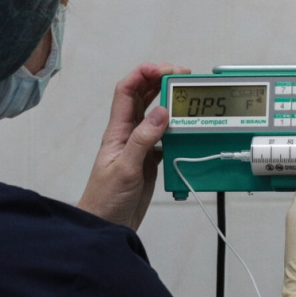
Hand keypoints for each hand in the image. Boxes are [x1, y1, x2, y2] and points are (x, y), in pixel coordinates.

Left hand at [78, 62, 189, 230]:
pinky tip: (188, 129)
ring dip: (170, 102)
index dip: (142, 74)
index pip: (126, 91)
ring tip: (189, 97)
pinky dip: (177, 129)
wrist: (106, 227)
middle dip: (160, 81)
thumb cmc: (106, 200)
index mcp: (117, 131)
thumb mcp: (125, 169)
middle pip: (142, 97)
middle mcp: (127, 134)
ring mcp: (139, 146)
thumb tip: (161, 112)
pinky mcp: (149, 161)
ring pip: (155, 115)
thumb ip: (142, 140)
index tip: (164, 70)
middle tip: (184, 77)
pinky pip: (164, 137)